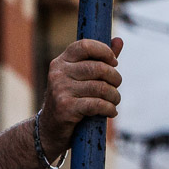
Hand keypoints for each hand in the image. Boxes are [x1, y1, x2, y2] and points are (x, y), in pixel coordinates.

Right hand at [38, 38, 123, 159]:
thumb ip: (100, 59)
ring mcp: (60, 89)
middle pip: (99, 68)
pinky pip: (97, 104)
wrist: (50, 129)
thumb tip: (119, 40)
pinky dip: (109, 109)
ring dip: (114, 96)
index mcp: (62, 61)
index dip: (104, 51)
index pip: (85, 45)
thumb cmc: (71, 99)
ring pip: (101, 87)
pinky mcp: (65, 107)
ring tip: (114, 102)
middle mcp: (58, 73)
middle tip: (116, 87)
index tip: (114, 62)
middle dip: (115, 78)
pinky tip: (110, 112)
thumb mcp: (82, 78)